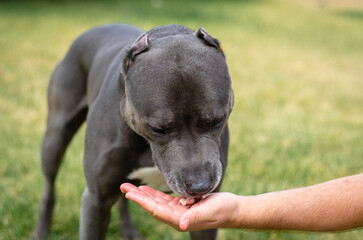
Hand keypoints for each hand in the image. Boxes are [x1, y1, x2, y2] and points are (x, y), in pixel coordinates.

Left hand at [120, 183, 241, 230]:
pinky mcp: (183, 206)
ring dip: (144, 195)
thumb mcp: (209, 211)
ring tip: (131, 188)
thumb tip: (182, 224)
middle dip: (137, 196)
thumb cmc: (223, 210)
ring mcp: (179, 212)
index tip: (129, 193)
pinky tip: (147, 190)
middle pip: (152, 205)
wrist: (232, 210)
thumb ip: (195, 217)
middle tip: (123, 186)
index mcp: (180, 220)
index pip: (156, 209)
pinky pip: (165, 200)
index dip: (142, 201)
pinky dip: (155, 194)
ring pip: (157, 202)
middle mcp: (176, 217)